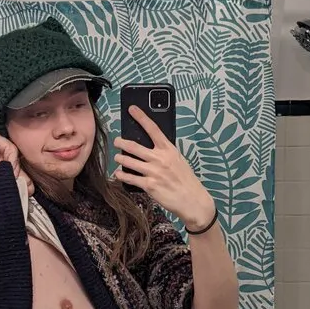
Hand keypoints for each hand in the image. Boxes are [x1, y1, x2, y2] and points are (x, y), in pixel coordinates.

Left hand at [113, 105, 213, 229]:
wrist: (192, 200)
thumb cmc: (185, 180)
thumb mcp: (178, 160)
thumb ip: (165, 152)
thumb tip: (152, 146)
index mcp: (168, 149)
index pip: (152, 129)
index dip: (141, 117)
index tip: (131, 109)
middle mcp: (160, 158)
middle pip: (134, 146)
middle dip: (122, 142)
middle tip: (117, 141)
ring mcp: (154, 172)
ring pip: (129, 161)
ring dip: (120, 158)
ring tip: (117, 157)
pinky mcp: (149, 185)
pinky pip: (130, 178)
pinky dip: (122, 175)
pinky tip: (118, 173)